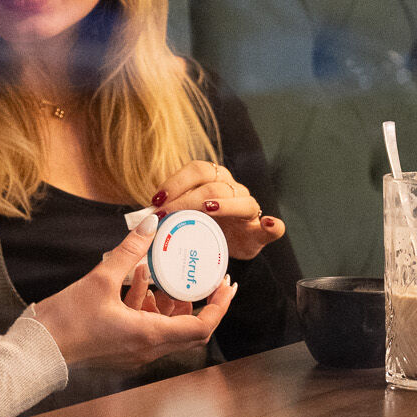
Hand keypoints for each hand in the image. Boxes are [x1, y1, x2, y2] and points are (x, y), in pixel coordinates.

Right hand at [33, 215, 235, 370]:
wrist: (35, 352)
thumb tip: (149, 225)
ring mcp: (133, 353)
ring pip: (165, 327)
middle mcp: (146, 350)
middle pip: (187, 328)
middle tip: (198, 276)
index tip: (225, 284)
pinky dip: (146, 305)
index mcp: (149, 336)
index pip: (202, 326)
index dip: (218, 305)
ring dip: (167, 301)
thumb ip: (128, 251)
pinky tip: (134, 279)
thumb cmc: (66, 322)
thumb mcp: (100, 279)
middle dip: (194, 299)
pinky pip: (145, 328)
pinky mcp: (118, 349)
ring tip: (157, 272)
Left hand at [151, 162, 285, 261]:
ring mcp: (249, 210)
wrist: (225, 247)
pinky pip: (274, 227)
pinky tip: (267, 223)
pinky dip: (273, 225)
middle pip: (214, 183)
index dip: (176, 181)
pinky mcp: (261, 231)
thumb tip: (142, 217)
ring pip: (242, 201)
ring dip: (224, 204)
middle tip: (168, 213)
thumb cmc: (202, 227)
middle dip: (188, 197)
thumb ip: (168, 212)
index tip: (156, 200)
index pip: (197, 169)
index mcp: (213, 180)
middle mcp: (233, 189)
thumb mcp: (183, 217)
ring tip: (208, 210)